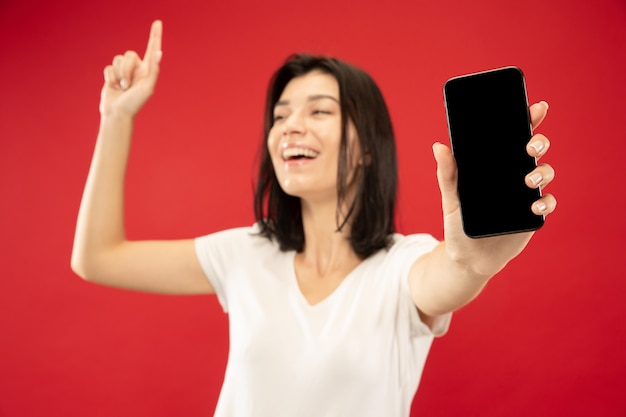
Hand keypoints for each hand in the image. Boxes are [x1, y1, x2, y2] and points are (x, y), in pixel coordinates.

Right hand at [100, 20, 162, 117]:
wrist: (117, 113)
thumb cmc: (134, 103)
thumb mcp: (147, 88)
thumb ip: (153, 71)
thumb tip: (158, 53)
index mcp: (148, 70)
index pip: (152, 49)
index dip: (155, 36)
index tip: (158, 23)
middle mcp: (137, 68)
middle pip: (129, 54)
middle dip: (126, 69)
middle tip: (127, 85)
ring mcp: (124, 70)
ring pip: (118, 59)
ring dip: (119, 75)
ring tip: (122, 88)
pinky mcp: (113, 74)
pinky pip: (109, 67)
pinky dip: (111, 77)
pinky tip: (114, 87)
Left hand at [432, 101, 556, 276]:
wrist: (468, 258)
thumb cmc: (458, 225)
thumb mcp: (451, 199)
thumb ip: (447, 174)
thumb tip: (439, 146)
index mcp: (495, 166)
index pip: (512, 137)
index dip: (526, 120)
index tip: (535, 108)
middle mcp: (513, 175)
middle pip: (533, 150)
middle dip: (538, 141)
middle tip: (529, 145)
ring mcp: (525, 194)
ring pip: (544, 172)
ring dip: (542, 171)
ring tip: (527, 179)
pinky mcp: (532, 215)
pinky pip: (547, 203)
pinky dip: (545, 202)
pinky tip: (534, 205)